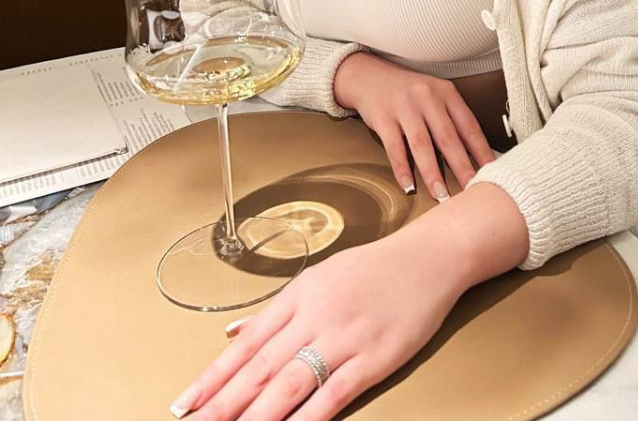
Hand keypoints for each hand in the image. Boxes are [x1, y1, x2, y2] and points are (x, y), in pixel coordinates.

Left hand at [169, 227, 463, 420]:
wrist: (429, 257)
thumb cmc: (375, 267)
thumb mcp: (320, 277)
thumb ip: (276, 310)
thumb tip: (232, 333)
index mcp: (299, 295)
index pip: (246, 342)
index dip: (212, 376)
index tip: (184, 402)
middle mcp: (316, 315)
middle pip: (260, 367)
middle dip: (222, 404)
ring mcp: (345, 337)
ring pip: (289, 383)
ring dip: (254, 416)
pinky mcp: (375, 357)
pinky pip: (334, 393)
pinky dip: (308, 417)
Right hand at [333, 53, 494, 199]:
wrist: (370, 76)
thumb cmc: (409, 93)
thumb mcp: (435, 97)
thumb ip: (452, 121)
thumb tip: (474, 157)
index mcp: (446, 93)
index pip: (469, 126)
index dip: (482, 152)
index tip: (493, 173)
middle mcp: (428, 97)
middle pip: (448, 137)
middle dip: (462, 167)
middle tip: (472, 190)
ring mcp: (404, 107)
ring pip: (422, 144)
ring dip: (433, 173)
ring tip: (442, 196)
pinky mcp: (383, 117)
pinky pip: (394, 147)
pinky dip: (402, 169)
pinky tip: (408, 185)